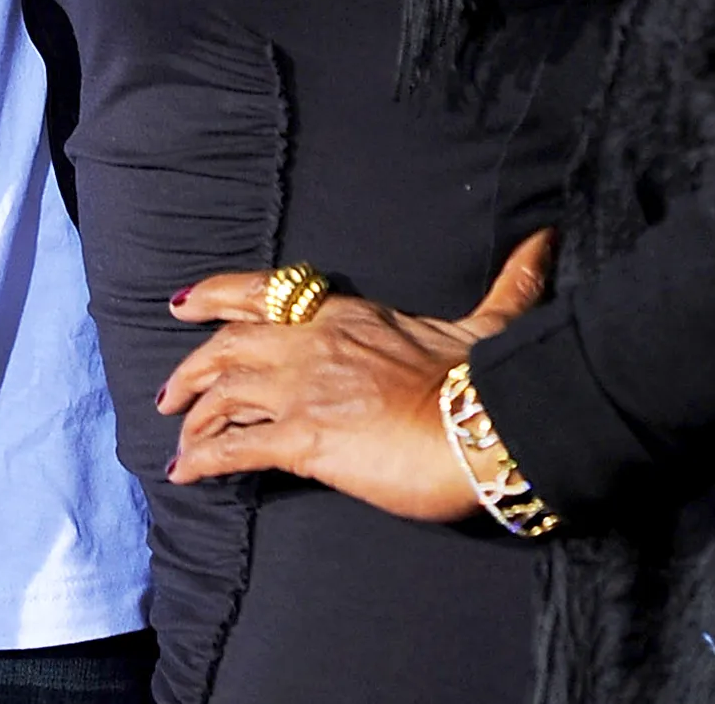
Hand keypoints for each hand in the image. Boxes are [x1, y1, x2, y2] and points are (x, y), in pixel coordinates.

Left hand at [158, 230, 553, 519]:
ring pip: (224, 391)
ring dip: (193, 416)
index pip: (264, 290)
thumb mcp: (489, 322)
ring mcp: (304, 389)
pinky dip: (204, 459)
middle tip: (169, 392)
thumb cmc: (484, 381)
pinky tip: (186, 474)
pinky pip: (236, 446)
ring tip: (178, 440)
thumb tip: (545, 239)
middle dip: (191, 367)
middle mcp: (313, 342)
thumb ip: (509, 283)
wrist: (484, 430)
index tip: (182, 304)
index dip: (214, 295)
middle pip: (229, 344)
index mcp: (346, 312)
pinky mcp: (305, 439)